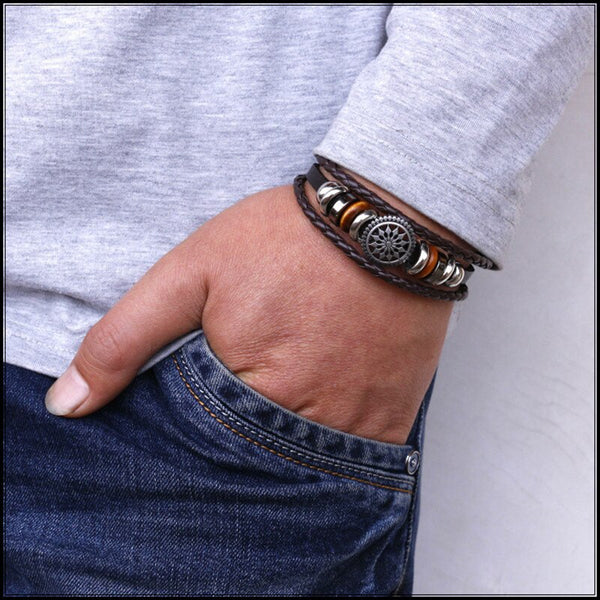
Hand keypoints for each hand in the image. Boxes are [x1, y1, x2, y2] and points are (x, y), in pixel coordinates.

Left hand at [45, 183, 453, 444]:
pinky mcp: (394, 418)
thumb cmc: (287, 241)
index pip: (197, 452)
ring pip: (303, 471)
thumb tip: (68, 405)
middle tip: (256, 384)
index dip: (193, 428)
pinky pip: (355, 462)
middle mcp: (305, 422)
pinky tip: (323, 406)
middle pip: (252, 465)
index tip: (212, 389)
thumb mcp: (190, 273)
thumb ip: (124, 339)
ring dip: (286, 449)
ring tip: (290, 395)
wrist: (384, 220)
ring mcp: (356, 425)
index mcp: (246, 392)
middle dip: (239, 443)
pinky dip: (332, 450)